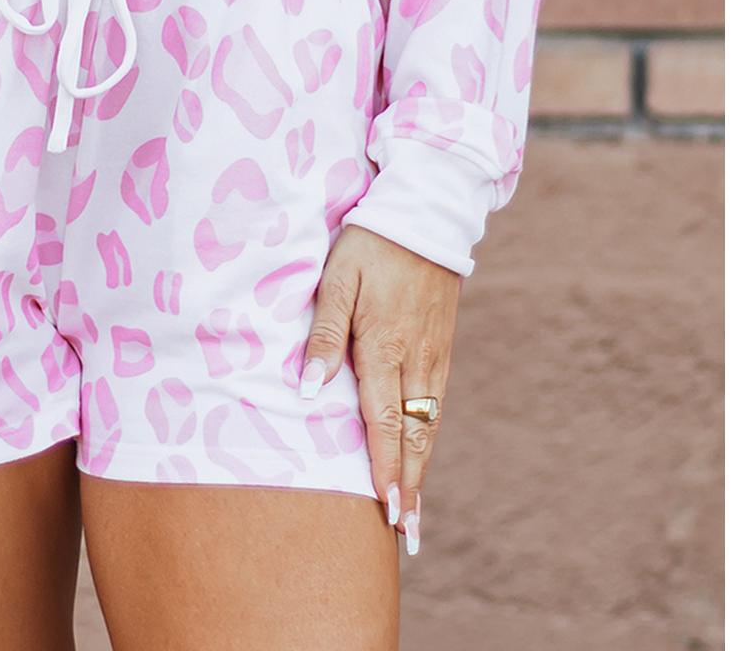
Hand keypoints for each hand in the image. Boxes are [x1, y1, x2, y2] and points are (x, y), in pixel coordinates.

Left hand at [299, 224, 460, 553]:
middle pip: (413, 437)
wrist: (426, 214)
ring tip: (414, 511)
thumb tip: (308, 389)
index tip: (387, 513)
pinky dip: (428, 437)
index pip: (383, 423)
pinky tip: (421, 454)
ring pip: (428, 425)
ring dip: (421, 469)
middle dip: (410, 488)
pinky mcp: (443, 345)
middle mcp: (415, 359)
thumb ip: (324, 333)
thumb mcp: (337, 278)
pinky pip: (436, 403)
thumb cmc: (370, 243)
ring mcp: (434, 354)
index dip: (385, 470)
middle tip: (406, 536)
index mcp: (384, 346)